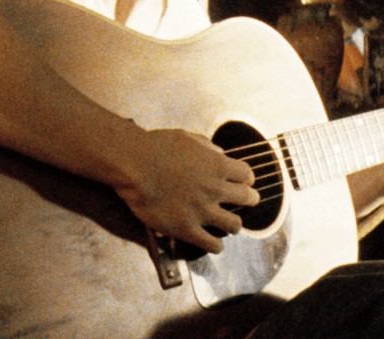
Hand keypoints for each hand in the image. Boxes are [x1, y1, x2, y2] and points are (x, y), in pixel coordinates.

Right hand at [112, 128, 259, 253]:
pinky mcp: (187, 229)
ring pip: (234, 225)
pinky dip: (216, 246)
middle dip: (249, 199)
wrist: (134, 165)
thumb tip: (219, 152)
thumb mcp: (186, 138)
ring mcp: (202, 211)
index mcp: (217, 165)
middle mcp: (215, 189)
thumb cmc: (155, 147)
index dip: (246, 178)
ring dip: (233, 224)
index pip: (247, 175)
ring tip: (229, 225)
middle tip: (246, 201)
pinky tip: (213, 244)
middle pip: (247, 198)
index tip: (243, 181)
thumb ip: (206, 145)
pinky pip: (212, 245)